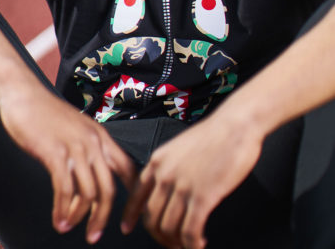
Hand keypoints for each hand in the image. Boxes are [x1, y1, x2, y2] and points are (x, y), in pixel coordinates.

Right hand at [0, 86, 136, 243]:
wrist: (23, 95)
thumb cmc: (46, 113)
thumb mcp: (77, 128)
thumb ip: (88, 147)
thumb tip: (94, 175)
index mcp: (101, 136)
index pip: (127, 169)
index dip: (132, 197)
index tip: (127, 220)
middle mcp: (93, 142)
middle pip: (109, 189)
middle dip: (103, 217)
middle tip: (94, 235)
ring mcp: (75, 147)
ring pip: (88, 193)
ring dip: (79, 217)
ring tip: (68, 227)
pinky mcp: (54, 153)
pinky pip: (65, 190)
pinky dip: (62, 210)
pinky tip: (58, 219)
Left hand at [121, 113, 262, 248]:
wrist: (235, 125)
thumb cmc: (214, 135)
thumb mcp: (180, 148)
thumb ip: (170, 167)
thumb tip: (168, 190)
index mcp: (157, 161)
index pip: (136, 194)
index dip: (130, 215)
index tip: (127, 228)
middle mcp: (165, 175)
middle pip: (151, 217)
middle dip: (160, 236)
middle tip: (172, 243)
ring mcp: (182, 187)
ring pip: (169, 228)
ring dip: (177, 243)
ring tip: (189, 245)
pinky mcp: (202, 197)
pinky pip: (189, 232)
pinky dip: (192, 244)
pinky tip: (200, 244)